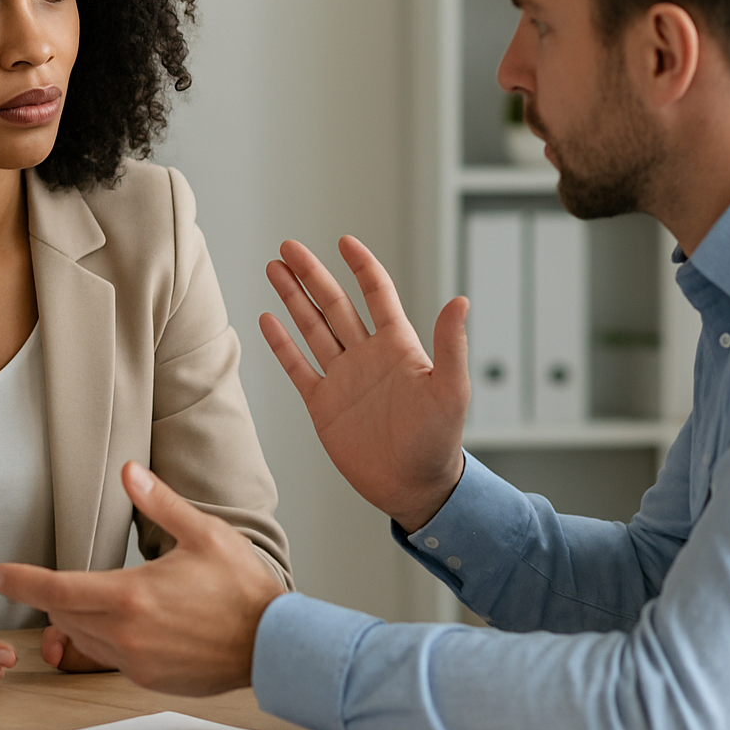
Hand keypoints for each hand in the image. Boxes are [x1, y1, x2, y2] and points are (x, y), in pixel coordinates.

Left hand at [0, 462, 284, 695]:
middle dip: (54, 597)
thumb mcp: (203, 533)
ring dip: (77, 618)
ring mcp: (135, 660)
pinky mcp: (147, 678)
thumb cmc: (242, 588)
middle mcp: (126, 634)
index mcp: (131, 595)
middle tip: (56, 580)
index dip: (22, 581)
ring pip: (83, 639)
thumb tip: (129, 472)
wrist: (272, 643)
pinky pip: (108, 657)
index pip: (57, 589)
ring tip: (93, 598)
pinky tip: (126, 622)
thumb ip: (159, 502)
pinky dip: (103, 638)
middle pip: (64, 615)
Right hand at [260, 236, 468, 531]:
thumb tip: (461, 301)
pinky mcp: (323, 405)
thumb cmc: (439, 442)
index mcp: (398, 346)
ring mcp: (343, 378)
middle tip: (288, 246)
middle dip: (311, 275)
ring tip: (274, 268)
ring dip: (293, 299)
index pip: (376, 294)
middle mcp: (367, 356)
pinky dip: (282, 344)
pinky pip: (298, 367)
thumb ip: (451, 346)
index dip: (361, 266)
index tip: (344, 241)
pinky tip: (268, 319)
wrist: (414, 488)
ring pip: (312, 328)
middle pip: (333, 304)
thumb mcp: (450, 391)